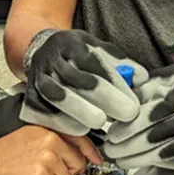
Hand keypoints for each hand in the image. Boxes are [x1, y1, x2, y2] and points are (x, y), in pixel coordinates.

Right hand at [19, 29, 147, 135]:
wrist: (40, 49)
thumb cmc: (76, 52)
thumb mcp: (99, 48)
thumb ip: (120, 62)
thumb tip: (142, 78)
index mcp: (73, 45)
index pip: (96, 63)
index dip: (116, 83)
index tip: (133, 102)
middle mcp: (54, 60)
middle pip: (78, 80)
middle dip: (104, 98)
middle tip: (125, 114)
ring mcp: (40, 78)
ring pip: (58, 96)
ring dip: (81, 111)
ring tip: (100, 122)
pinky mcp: (31, 95)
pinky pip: (44, 111)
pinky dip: (62, 122)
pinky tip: (80, 129)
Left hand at [103, 63, 173, 171]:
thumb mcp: (159, 77)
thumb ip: (138, 91)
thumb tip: (112, 108)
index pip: (158, 109)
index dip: (135, 124)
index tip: (114, 134)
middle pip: (163, 132)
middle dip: (133, 144)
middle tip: (111, 149)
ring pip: (172, 149)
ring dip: (144, 158)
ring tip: (121, 159)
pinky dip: (163, 164)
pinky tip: (144, 163)